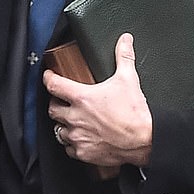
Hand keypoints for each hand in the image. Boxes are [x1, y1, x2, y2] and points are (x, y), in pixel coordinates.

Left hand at [45, 33, 152, 168]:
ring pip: (59, 129)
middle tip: (63, 100)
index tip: (48, 76)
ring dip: (63, 124)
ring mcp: (78, 137)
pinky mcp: (84, 153)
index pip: (54, 85)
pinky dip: (72, 143)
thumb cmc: (135, 113)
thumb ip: (124, 57)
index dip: (48, 78)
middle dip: (56, 103)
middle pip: (52, 108)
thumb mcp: (128, 79)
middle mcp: (76, 118)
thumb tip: (125, 41)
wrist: (145, 141)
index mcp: (82, 98)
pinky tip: (81, 138)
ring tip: (72, 120)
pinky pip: (69, 148)